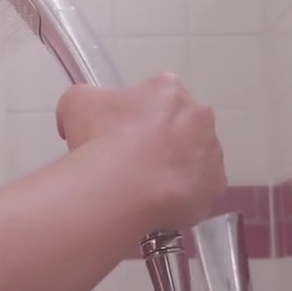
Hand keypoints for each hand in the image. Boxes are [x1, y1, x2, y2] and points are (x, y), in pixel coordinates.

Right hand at [54, 73, 226, 231]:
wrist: (121, 188)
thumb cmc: (99, 139)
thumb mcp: (75, 103)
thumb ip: (85, 99)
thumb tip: (85, 117)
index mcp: (169, 89)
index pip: (155, 97)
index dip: (135, 116)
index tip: (120, 133)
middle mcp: (200, 115)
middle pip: (181, 124)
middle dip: (162, 139)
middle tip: (133, 160)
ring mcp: (212, 151)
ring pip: (194, 156)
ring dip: (175, 166)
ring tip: (146, 185)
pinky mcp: (215, 185)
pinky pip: (199, 188)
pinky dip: (183, 194)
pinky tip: (159, 201)